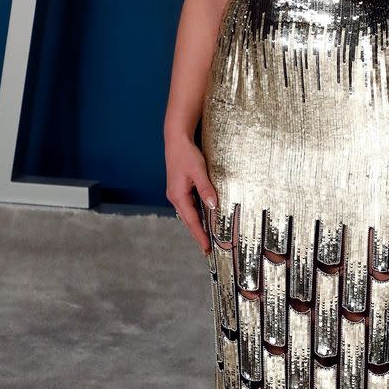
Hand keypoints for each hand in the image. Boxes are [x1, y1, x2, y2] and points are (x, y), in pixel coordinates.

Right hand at [164, 128, 217, 256]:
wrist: (176, 140)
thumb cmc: (186, 154)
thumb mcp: (199, 171)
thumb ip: (206, 189)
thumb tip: (213, 205)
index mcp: (178, 196)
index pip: (191, 221)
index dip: (199, 235)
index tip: (206, 248)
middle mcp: (175, 197)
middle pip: (188, 220)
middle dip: (198, 234)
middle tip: (208, 248)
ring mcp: (176, 193)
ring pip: (189, 214)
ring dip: (197, 225)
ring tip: (207, 237)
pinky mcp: (180, 188)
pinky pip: (189, 206)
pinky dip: (196, 214)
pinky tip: (204, 217)